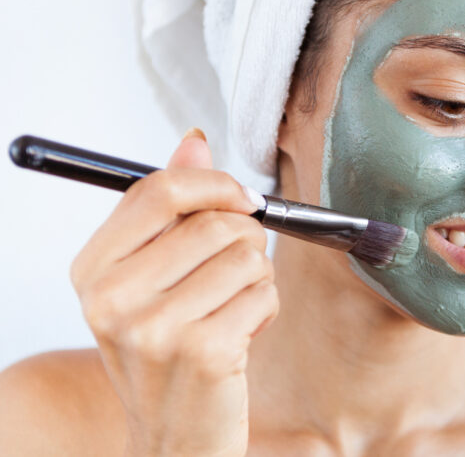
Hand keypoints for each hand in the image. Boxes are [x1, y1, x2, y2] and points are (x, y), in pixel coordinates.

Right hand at [69, 129, 278, 456]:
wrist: (174, 436)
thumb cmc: (168, 348)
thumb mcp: (152, 276)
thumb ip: (170, 207)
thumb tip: (193, 142)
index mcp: (92, 270)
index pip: (159, 190)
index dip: (215, 185)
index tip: (240, 199)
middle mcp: (112, 299)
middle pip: (214, 222)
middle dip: (245, 240)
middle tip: (234, 272)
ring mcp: (155, 329)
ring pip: (247, 256)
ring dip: (257, 279)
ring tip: (230, 309)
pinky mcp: (203, 351)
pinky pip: (264, 293)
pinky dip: (266, 308)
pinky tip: (240, 335)